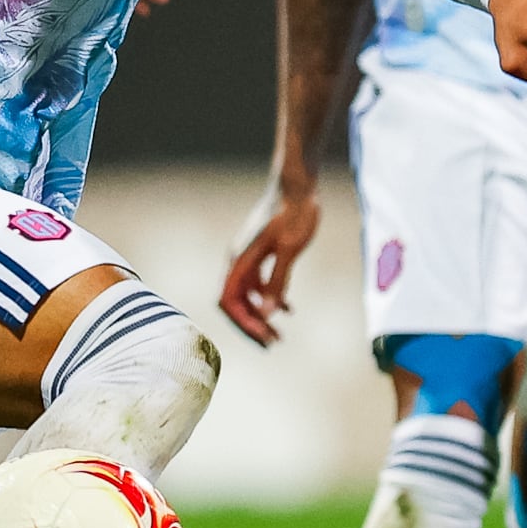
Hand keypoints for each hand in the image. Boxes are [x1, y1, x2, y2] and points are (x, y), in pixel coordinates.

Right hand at [215, 166, 320, 348]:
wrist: (297, 184)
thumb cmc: (294, 212)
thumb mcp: (289, 249)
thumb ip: (277, 282)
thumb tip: (268, 314)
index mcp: (239, 259)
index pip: (229, 301)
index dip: (243, 323)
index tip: (264, 338)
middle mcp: (238, 258)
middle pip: (235, 302)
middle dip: (251, 325)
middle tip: (272, 344)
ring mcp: (248, 255)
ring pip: (246, 294)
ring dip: (260, 315)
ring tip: (278, 335)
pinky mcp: (260, 251)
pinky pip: (258, 282)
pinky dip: (269, 297)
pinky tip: (288, 309)